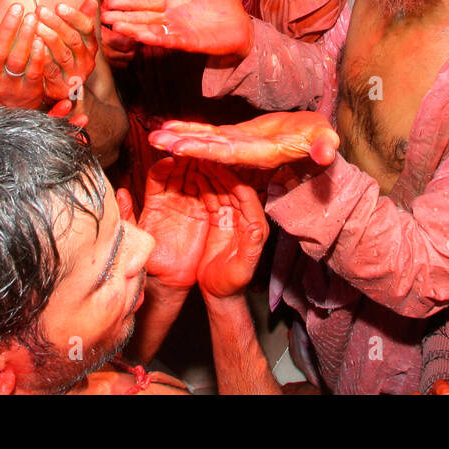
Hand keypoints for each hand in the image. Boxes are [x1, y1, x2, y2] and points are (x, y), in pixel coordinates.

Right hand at [0, 4, 50, 108]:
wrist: (10, 116)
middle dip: (7, 27)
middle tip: (17, 7)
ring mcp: (11, 87)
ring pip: (17, 60)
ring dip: (25, 37)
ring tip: (32, 17)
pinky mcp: (30, 92)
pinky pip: (34, 72)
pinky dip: (37, 55)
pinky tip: (41, 39)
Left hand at [35, 0, 99, 102]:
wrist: (60, 89)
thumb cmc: (65, 57)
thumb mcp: (76, 38)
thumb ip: (82, 20)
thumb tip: (92, 1)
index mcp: (90, 46)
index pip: (87, 28)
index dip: (73, 16)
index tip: (58, 6)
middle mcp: (86, 60)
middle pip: (73, 39)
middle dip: (57, 23)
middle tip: (40, 10)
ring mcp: (74, 74)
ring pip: (63, 54)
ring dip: (48, 38)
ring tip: (35, 26)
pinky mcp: (61, 86)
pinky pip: (51, 70)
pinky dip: (42, 57)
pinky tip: (32, 46)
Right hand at [102, 0, 253, 55]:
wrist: (243, 28)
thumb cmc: (226, 9)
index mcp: (175, 6)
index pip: (147, 3)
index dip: (129, 2)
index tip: (110, 1)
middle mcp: (173, 20)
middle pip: (143, 17)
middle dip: (123, 16)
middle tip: (102, 15)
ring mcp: (180, 32)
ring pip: (151, 30)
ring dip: (133, 28)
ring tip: (115, 25)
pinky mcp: (189, 43)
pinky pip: (168, 40)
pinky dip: (154, 38)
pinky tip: (141, 36)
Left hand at [136, 157, 209, 287]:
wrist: (166, 280)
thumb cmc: (147, 258)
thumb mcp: (134, 234)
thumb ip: (127, 213)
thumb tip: (119, 192)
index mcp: (154, 200)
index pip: (159, 174)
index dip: (164, 164)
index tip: (170, 157)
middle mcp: (171, 199)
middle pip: (179, 172)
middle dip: (184, 159)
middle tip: (191, 147)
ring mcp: (188, 205)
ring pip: (195, 179)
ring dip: (200, 166)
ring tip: (205, 155)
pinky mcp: (202, 215)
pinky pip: (209, 195)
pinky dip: (213, 182)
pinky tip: (216, 173)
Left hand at [148, 111, 339, 169]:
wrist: (315, 145)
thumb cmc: (322, 142)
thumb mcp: (325, 141)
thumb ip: (324, 148)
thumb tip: (326, 153)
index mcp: (261, 153)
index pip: (228, 153)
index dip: (202, 149)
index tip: (177, 147)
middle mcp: (244, 153)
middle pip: (209, 149)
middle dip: (182, 146)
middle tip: (154, 141)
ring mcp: (237, 146)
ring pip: (204, 142)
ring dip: (179, 138)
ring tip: (153, 135)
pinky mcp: (235, 137)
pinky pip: (208, 134)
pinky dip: (188, 129)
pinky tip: (168, 126)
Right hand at [196, 164, 267, 298]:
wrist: (218, 294)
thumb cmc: (231, 285)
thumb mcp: (241, 270)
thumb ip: (251, 249)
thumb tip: (258, 228)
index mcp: (255, 225)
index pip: (247, 195)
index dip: (233, 179)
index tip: (220, 164)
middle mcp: (245, 216)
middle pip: (232, 187)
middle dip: (219, 170)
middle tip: (204, 154)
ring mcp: (231, 216)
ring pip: (220, 188)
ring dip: (209, 174)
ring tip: (196, 158)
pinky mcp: (218, 218)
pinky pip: (210, 197)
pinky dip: (201, 185)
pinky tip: (191, 174)